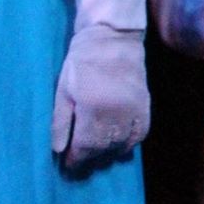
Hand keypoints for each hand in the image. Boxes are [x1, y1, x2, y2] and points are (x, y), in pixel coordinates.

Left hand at [51, 22, 149, 169]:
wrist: (112, 37)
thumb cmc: (81, 62)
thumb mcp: (63, 90)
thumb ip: (60, 122)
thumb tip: (58, 150)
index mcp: (92, 108)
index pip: (84, 146)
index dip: (75, 160)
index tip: (68, 166)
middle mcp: (116, 112)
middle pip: (102, 149)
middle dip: (89, 160)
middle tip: (79, 165)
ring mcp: (134, 109)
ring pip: (121, 145)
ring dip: (107, 155)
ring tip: (96, 157)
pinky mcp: (145, 105)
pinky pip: (140, 134)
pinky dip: (129, 145)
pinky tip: (119, 147)